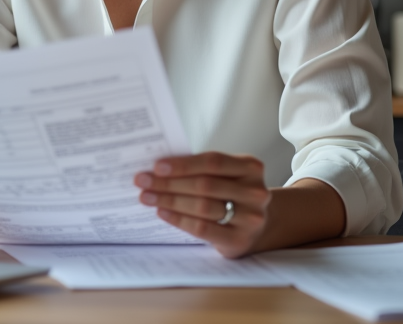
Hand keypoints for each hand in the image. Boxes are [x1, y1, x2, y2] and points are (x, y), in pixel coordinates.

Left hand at [135, 152, 270, 258]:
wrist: (259, 226)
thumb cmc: (233, 194)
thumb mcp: (227, 176)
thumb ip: (202, 169)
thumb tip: (159, 168)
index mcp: (251, 167)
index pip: (213, 162)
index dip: (183, 164)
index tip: (157, 166)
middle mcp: (255, 191)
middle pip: (204, 185)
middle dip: (169, 183)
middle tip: (143, 182)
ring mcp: (250, 217)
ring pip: (202, 206)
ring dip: (170, 201)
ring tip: (147, 197)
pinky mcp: (239, 239)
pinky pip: (202, 228)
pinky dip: (179, 219)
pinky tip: (162, 213)